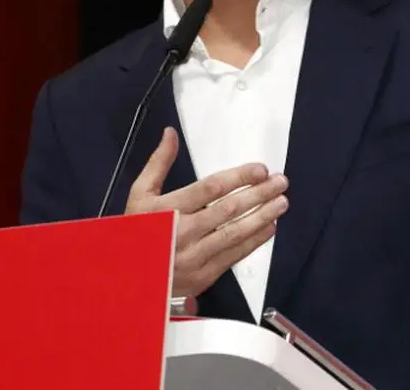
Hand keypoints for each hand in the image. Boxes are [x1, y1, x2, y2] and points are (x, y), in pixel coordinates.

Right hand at [125, 127, 289, 297]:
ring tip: (282, 202)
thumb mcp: (140, 194)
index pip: (210, 189)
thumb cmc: (137, 230)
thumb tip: (170, 133)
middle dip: (258, 194)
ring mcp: (194, 256)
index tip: (260, 170)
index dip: (238, 178)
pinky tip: (269, 227)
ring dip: (262, 217)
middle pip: (228, 210)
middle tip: (281, 182)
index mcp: (167, 209)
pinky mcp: (204, 275)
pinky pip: (234, 256)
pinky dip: (255, 241)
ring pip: (235, 234)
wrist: (128, 276)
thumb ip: (158, 163)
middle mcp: (182, 232)